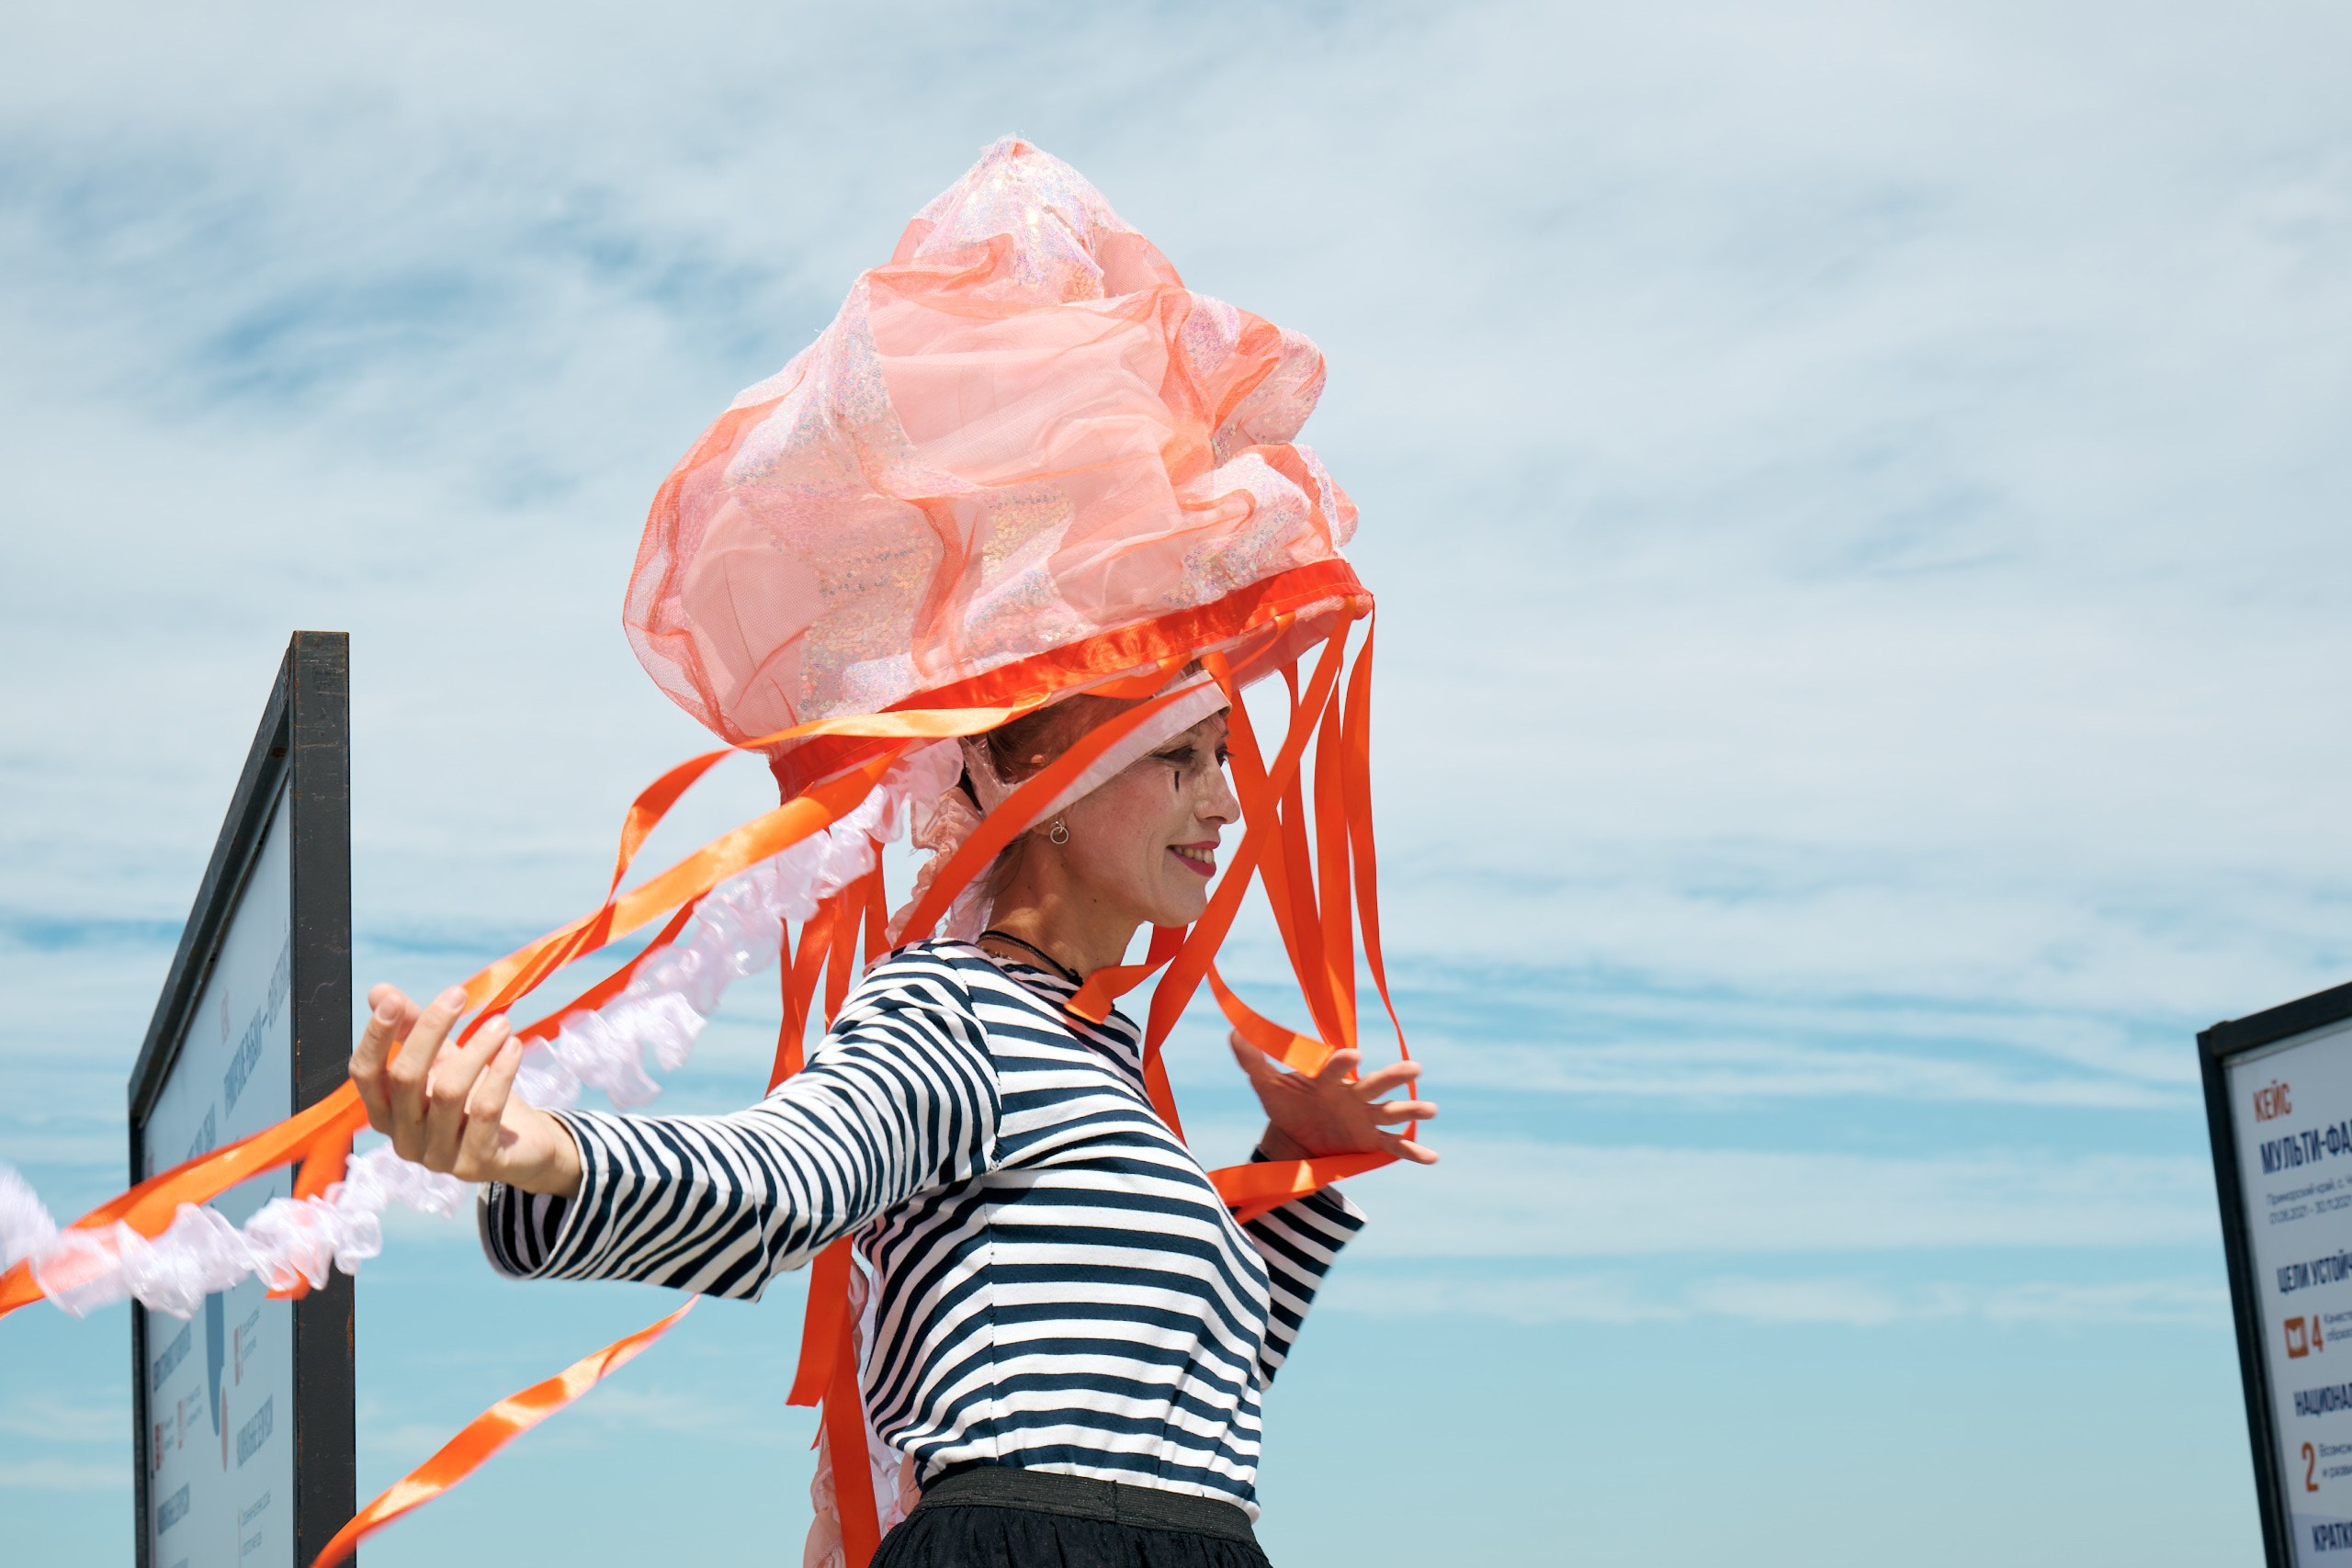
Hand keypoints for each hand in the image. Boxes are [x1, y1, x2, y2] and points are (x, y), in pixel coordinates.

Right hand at [347, 983, 582, 1196]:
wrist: (523, 1147)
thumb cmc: (473, 1098)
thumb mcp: (442, 1060)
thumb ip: (410, 1028)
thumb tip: (377, 991)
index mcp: (386, 1113)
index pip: (364, 1074)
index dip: (374, 1037)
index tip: (394, 1000)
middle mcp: (404, 1138)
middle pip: (405, 1078)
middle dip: (430, 1030)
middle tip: (458, 994)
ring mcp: (438, 1156)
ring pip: (448, 1093)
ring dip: (476, 1049)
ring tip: (502, 1023)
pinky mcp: (475, 1162)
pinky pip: (485, 1110)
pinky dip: (500, 1073)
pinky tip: (513, 1047)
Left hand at [1228, 1031, 1438, 1166]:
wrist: (1295, 1135)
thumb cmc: (1286, 1102)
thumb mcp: (1266, 1085)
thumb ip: (1252, 1060)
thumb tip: (1234, 1032)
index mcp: (1329, 1078)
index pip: (1337, 1068)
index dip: (1344, 1062)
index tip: (1353, 1056)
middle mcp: (1354, 1094)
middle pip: (1377, 1083)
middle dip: (1394, 1077)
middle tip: (1415, 1069)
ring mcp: (1365, 1117)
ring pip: (1393, 1112)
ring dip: (1412, 1110)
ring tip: (1432, 1110)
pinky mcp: (1371, 1140)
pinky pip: (1395, 1146)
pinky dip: (1414, 1151)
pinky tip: (1433, 1158)